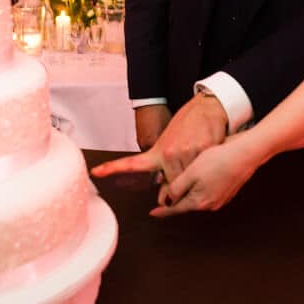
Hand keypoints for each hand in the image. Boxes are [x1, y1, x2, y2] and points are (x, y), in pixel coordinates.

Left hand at [94, 93, 228, 183]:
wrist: (208, 106)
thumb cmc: (189, 124)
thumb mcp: (169, 142)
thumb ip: (164, 167)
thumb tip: (164, 197)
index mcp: (158, 151)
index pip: (133, 164)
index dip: (113, 169)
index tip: (95, 172)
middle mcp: (168, 154)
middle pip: (171, 188)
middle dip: (176, 187)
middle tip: (184, 170)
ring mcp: (185, 153)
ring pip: (188, 182)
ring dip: (192, 179)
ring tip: (196, 160)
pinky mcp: (203, 152)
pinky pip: (203, 172)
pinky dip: (205, 171)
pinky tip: (206, 158)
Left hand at [150, 134, 262, 216]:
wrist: (246, 154)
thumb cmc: (218, 160)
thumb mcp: (191, 172)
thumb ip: (177, 188)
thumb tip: (168, 200)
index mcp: (199, 201)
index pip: (176, 208)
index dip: (163, 210)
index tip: (153, 213)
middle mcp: (211, 204)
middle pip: (187, 204)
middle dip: (176, 199)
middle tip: (165, 193)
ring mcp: (221, 198)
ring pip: (198, 197)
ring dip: (189, 192)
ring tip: (182, 183)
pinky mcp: (228, 191)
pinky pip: (208, 192)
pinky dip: (200, 187)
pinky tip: (200, 176)